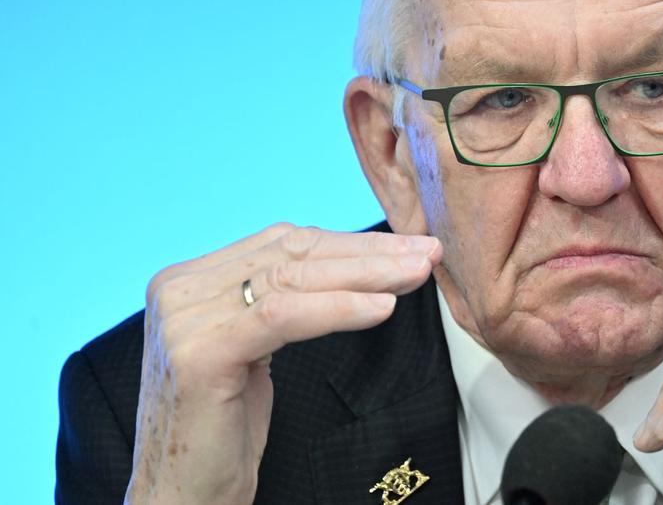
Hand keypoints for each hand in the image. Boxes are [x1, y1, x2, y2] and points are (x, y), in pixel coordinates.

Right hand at [126, 223, 439, 504]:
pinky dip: (339, 309)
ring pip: (292, 280)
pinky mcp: (199, 354)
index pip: (283, 244)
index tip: (408, 245)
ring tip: (415, 275)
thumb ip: (280, 301)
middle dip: (368, 252)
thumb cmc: (223, 430)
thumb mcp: (254, 349)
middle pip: (291, 255)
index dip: (351, 241)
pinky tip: (382, 308)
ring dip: (365, 274)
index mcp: (189, 281)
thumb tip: (354, 263)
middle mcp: (178, 291)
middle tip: (426, 252)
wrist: (181, 497)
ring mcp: (184, 320)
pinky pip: (283, 315)